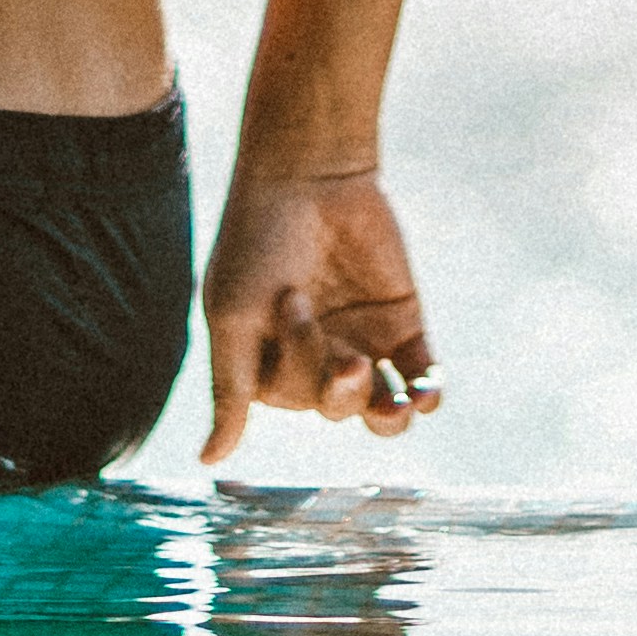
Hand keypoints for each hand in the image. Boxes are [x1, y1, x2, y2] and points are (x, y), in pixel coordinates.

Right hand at [201, 169, 438, 463]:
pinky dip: (427, 394)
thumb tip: (209, 461)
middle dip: (334, 377)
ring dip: (388, 414)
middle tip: (315, 310)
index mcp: (272, 367)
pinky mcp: (403, 323)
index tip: (288, 301)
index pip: (294, 401)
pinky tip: (426, 393)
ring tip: (392, 403)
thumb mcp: (232, 318)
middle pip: (337, 406)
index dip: (299, 367)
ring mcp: (363, 343)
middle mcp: (317, 364)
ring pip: (382, 409)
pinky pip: (419, 375)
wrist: (310, 174)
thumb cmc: (258, 242)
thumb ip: (230, 391)